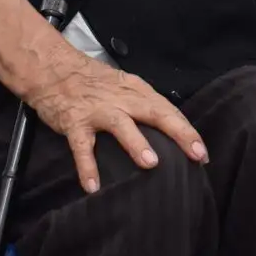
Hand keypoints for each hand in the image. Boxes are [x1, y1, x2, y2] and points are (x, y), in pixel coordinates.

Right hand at [24, 54, 207, 192]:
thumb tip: (164, 131)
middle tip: (195, 153)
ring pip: (121, 125)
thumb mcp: (123, 87)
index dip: (186, 130)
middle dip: (178, 133)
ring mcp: (98, 110)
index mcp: (136, 91)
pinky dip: (87, 166)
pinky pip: (82, 146)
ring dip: (137, 143)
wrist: (53, 69)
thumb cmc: (91, 82)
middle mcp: (121, 99)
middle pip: (155, 113)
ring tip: (151, 162)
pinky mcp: (75, 122)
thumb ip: (141, 106)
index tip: (202, 152)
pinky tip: (93, 186)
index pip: (168, 110)